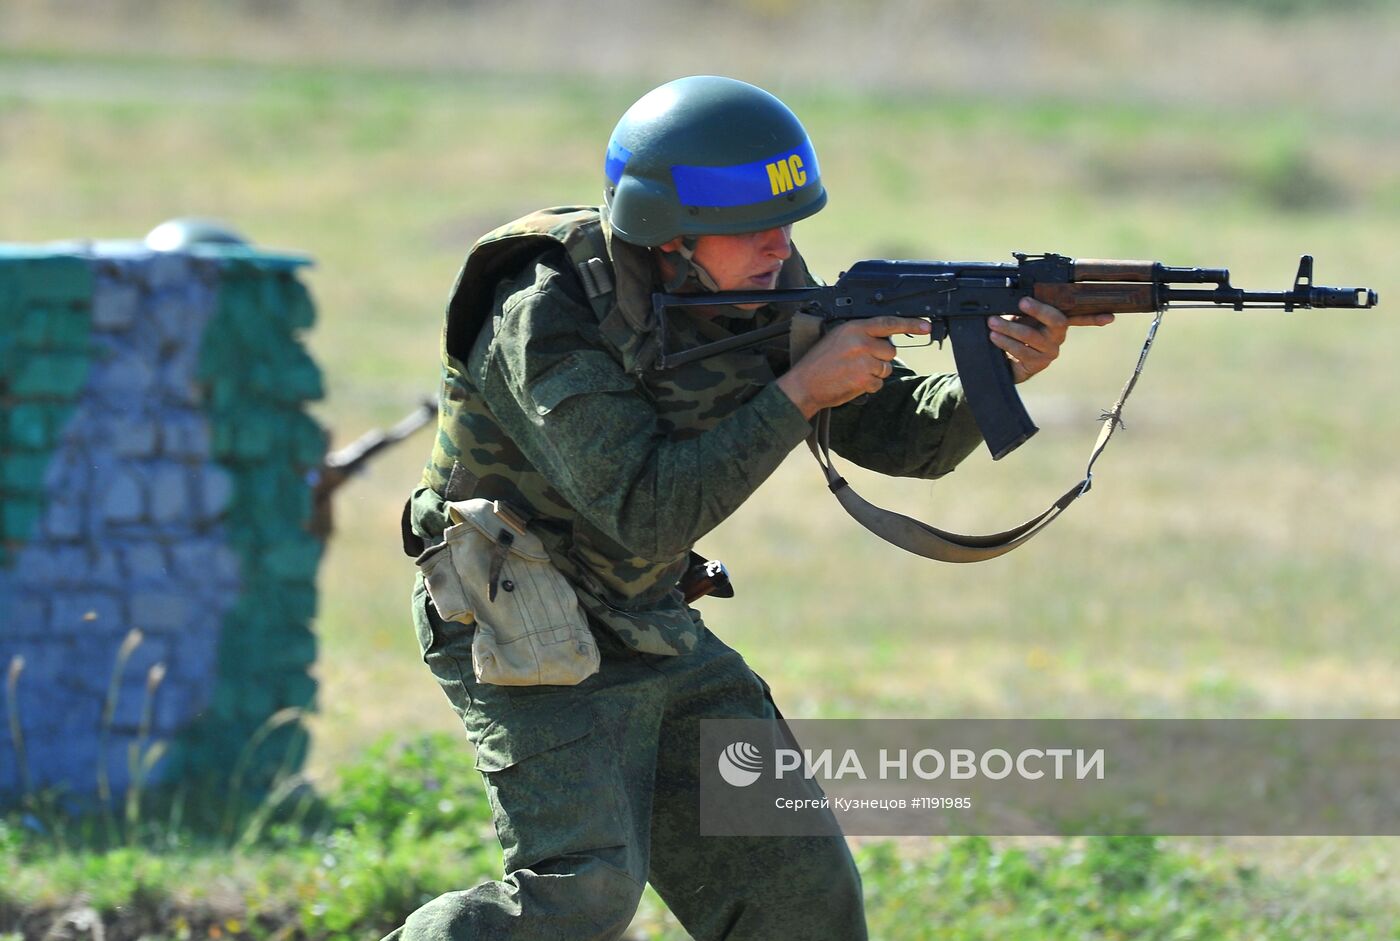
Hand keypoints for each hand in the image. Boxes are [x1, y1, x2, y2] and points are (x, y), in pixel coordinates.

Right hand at [777, 316, 927, 418]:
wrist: (804, 385)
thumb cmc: (819, 362)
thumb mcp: (837, 338)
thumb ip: (860, 334)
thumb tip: (883, 338)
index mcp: (854, 328)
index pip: (888, 322)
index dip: (910, 324)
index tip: (925, 325)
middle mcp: (861, 342)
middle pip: (890, 350)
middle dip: (880, 358)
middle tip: (860, 362)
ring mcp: (863, 361)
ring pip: (886, 368)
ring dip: (874, 373)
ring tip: (853, 373)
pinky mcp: (864, 379)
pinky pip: (879, 384)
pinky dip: (869, 386)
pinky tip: (852, 383)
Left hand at [988, 298, 1114, 383]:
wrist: (1002, 359)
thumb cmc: (1014, 331)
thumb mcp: (1020, 315)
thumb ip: (1025, 306)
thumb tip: (1019, 292)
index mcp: (1058, 321)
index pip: (1081, 317)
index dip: (1096, 317)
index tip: (1109, 317)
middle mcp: (1058, 336)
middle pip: (1056, 321)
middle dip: (1039, 309)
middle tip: (1021, 301)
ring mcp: (1049, 352)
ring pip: (1032, 336)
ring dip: (1009, 327)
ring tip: (992, 321)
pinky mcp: (1037, 364)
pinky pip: (1021, 352)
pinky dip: (1005, 342)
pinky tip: (994, 337)